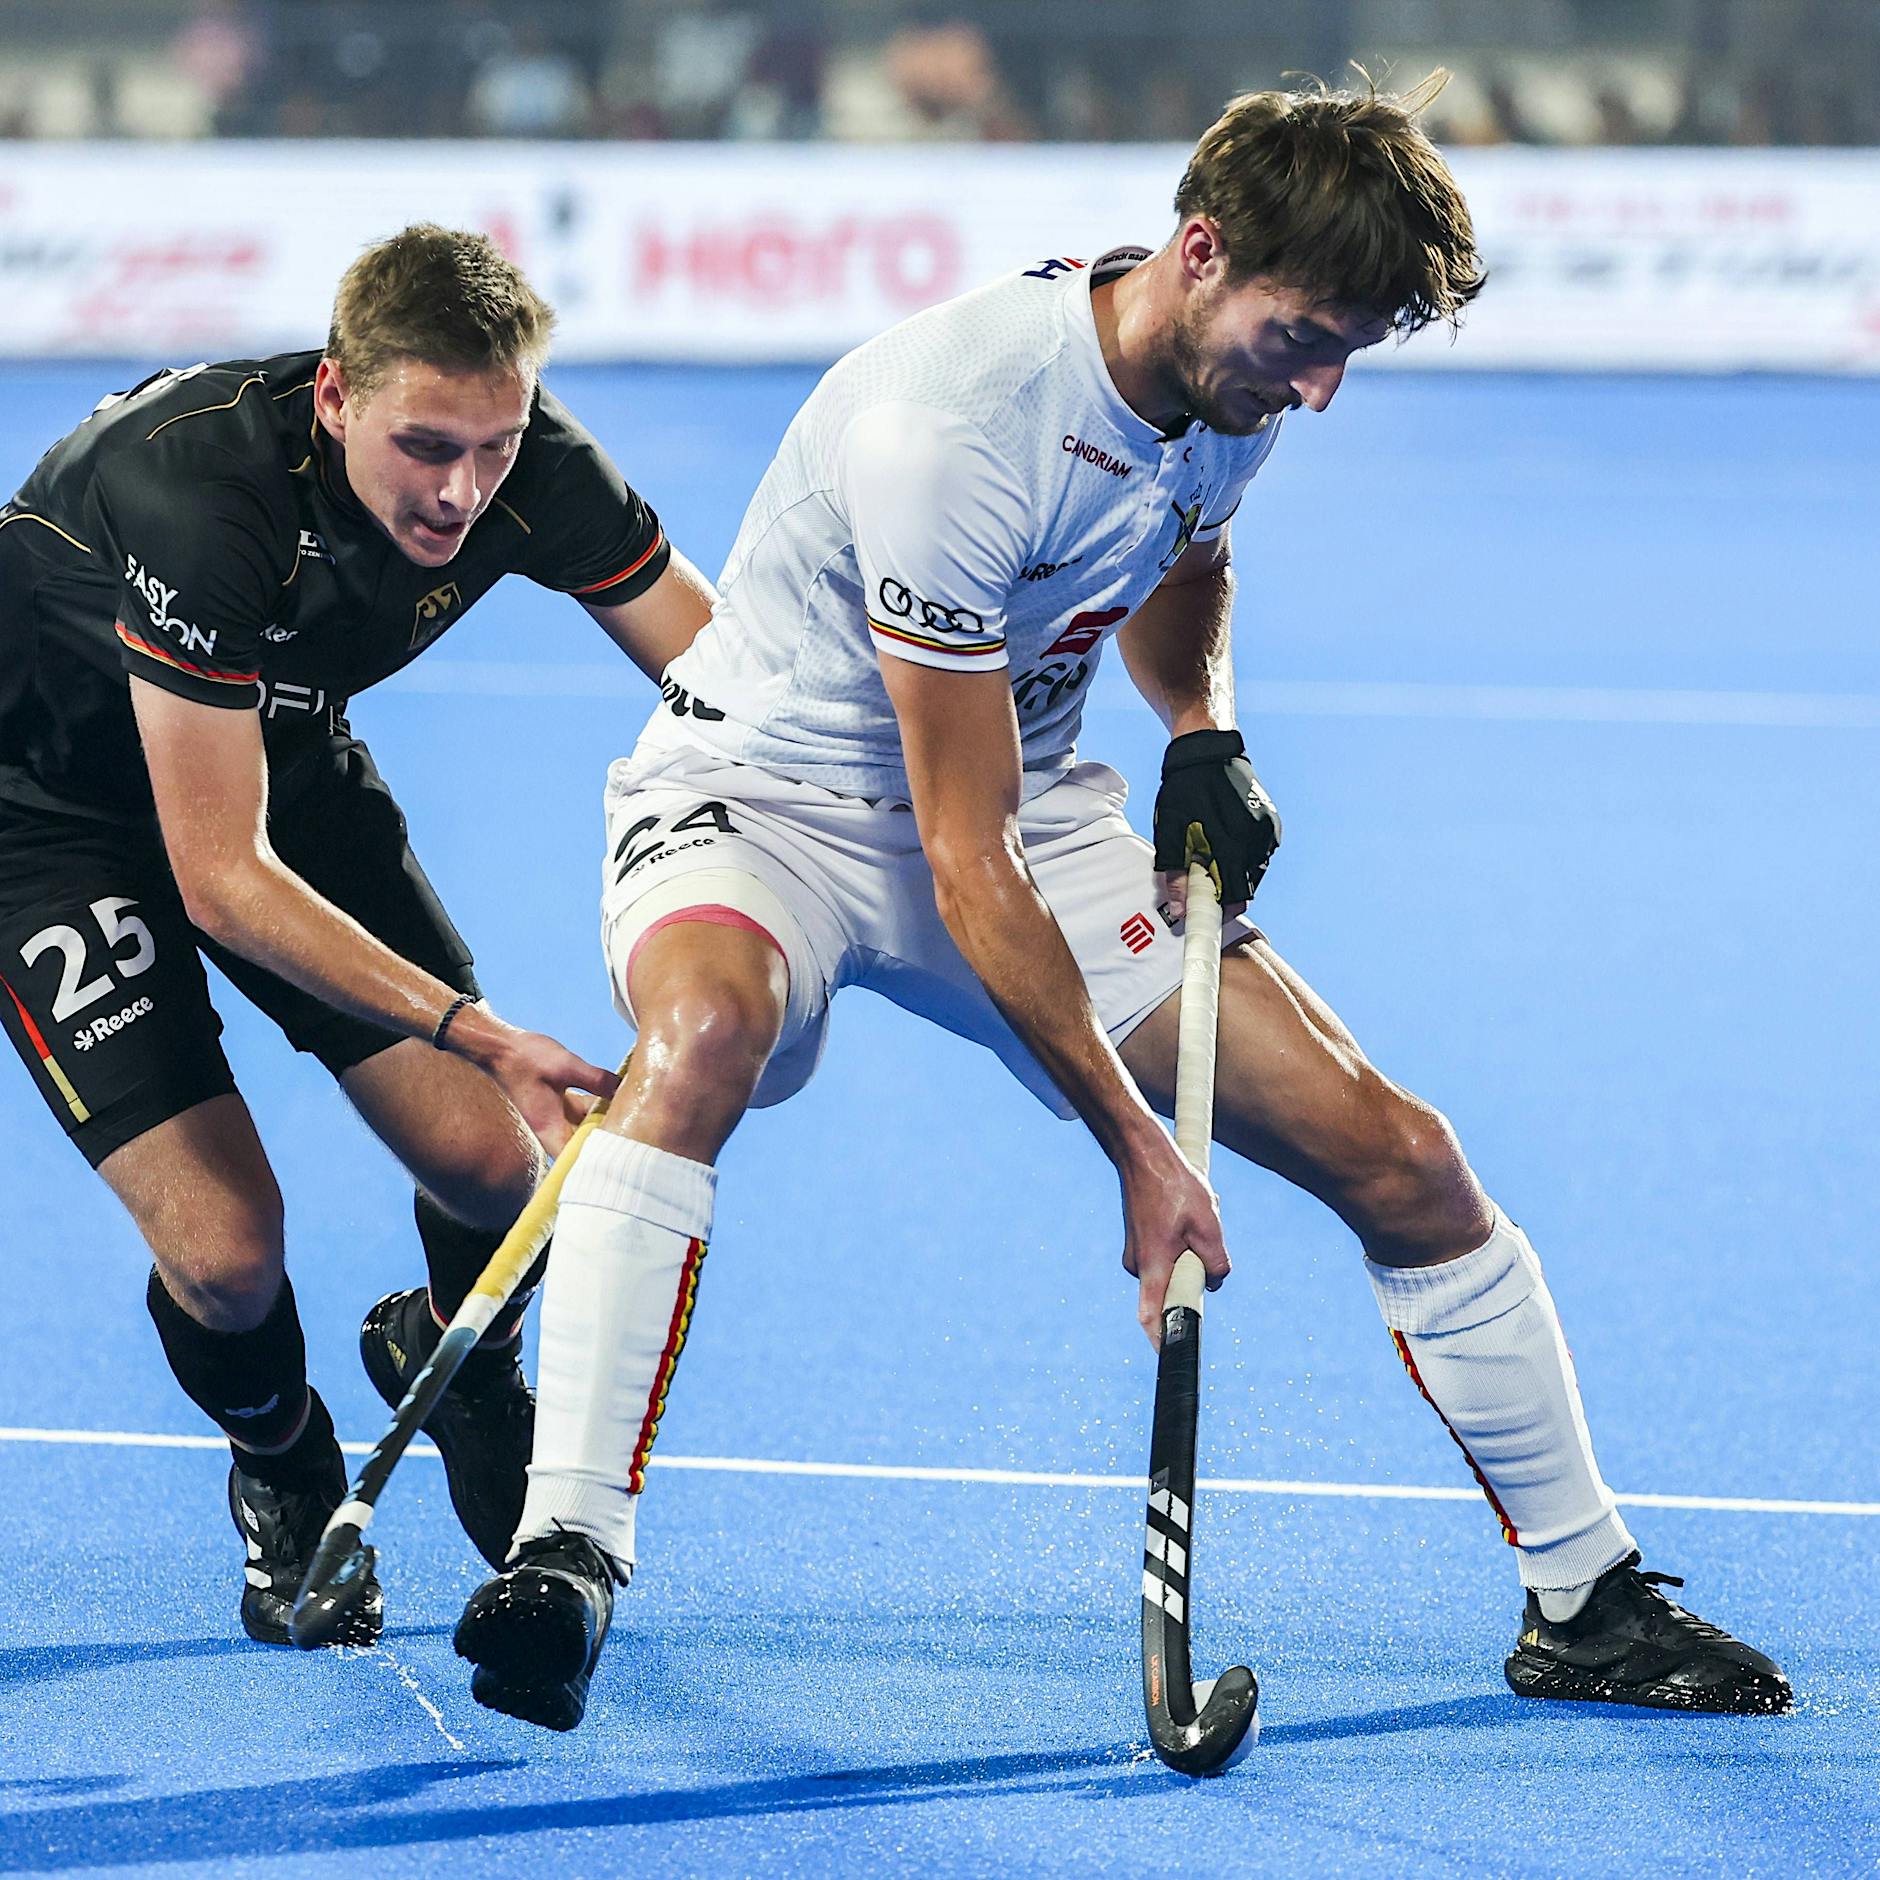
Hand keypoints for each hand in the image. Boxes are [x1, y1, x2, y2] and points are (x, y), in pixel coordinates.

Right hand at [478, 1022, 619, 1154]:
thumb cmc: (526, 1059)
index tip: (623, 1156)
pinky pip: (582, 1116)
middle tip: (636, 1134)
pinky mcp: (559, 1107)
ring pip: (586, 1131)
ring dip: (604, 1124)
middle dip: (609, 1142)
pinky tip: (615, 1097)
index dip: (599, 1163)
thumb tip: (625, 1089)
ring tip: (632, 1115)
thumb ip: (597, 1080)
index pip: (577, 1160)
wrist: (502, 1048)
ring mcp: (556, 1120)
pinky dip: (597, 1110)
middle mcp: (552, 1131)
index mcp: (551, 1130)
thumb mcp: (567, 1067)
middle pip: (585, 1149)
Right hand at [1119, 1131, 1229, 1346]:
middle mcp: (1139, 1265)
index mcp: (1153, 1266)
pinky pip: (1166, 1255)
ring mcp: (1137, 1253)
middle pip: (1174, 1289)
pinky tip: (1186, 1211)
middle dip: (1196, 1273)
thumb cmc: (1174, 1186)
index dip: (1161, 1341)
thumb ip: (1217, 1261)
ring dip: (1191, 1251)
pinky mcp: (1140, 1242)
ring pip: (1173, 1268)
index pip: (1152, 1317)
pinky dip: (1182, 1241)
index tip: (1171, 1357)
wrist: (1142, 1153)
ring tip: (1194, 1215)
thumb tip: (1215, 1281)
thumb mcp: (1209, 1224)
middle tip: (1203, 1236)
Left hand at [1152, 728, 1279, 923]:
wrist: (1207, 752)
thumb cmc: (1184, 791)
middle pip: (1245, 888)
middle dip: (1222, 891)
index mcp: (1233, 846)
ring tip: (1209, 854)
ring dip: (1232, 873)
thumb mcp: (1171, 835)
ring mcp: (1268, 832)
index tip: (1204, 915)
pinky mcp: (1272, 824)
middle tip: (1199, 882)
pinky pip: (1259, 853)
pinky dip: (1242, 856)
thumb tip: (1180, 910)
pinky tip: (1224, 841)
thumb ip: (1177, 875)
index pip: (1234, 898)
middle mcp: (1258, 841)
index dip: (1218, 911)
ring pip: (1253, 871)